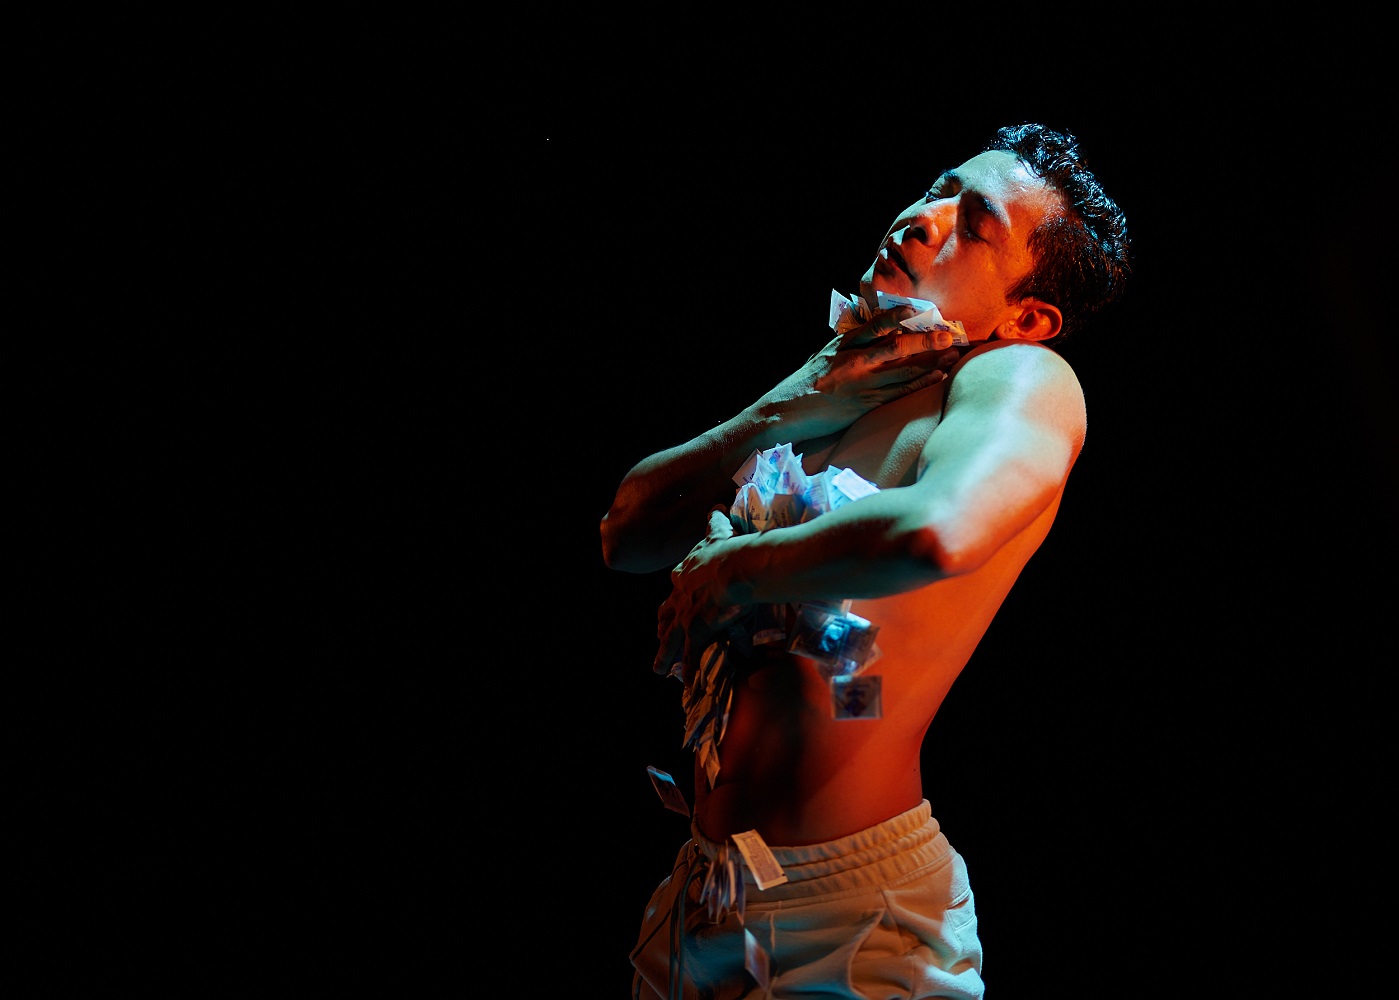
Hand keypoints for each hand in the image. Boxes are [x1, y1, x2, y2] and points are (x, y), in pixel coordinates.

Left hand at [653, 508, 746, 682]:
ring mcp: (686, 614)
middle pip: (666, 615)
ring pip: (670, 639)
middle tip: (659, 636)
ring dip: (663, 656)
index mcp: (686, 573)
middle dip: (662, 627)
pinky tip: (686, 685)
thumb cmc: (730, 548)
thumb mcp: (718, 532)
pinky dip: (688, 671)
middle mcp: (680, 595)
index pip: (677, 587)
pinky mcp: (696, 630)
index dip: (674, 597)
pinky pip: (691, 656)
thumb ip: (715, 522)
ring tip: (658, 670)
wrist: (736, 566)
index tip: (672, 605)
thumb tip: (715, 507)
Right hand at [754, 307, 962, 439]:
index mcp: (842, 344)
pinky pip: (898, 392)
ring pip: (902, 369)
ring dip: (931, 362)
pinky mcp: (863, 405)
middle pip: (896, 345)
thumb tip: (868, 336)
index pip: (874, 325)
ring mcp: (859, 383)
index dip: (897, 316)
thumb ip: (845, 346)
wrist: (783, 413)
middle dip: (925, 339)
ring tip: (952, 354)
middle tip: (948, 334)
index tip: (916, 309)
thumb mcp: (821, 357)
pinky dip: (920, 383)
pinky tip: (936, 377)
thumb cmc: (803, 386)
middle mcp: (853, 361)